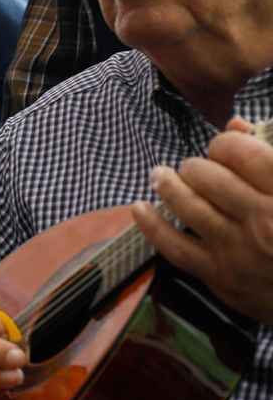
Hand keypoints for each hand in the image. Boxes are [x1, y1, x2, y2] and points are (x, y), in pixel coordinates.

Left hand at [138, 117, 272, 326]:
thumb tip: (235, 124)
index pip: (240, 151)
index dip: (225, 143)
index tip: (224, 149)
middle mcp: (265, 221)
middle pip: (208, 176)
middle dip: (196, 166)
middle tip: (194, 168)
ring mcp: (240, 250)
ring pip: (188, 206)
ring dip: (167, 184)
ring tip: (160, 175)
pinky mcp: (222, 276)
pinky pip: (175, 248)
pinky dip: (152, 226)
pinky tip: (140, 208)